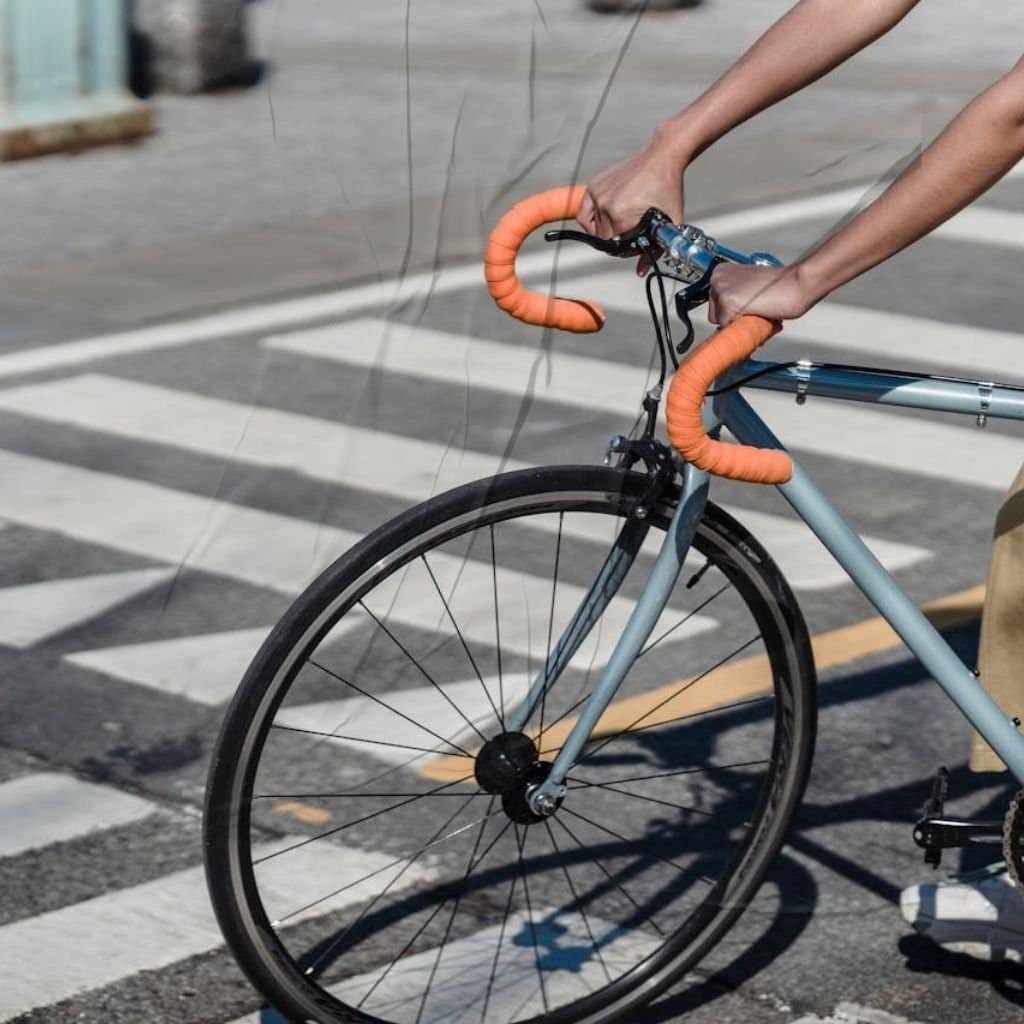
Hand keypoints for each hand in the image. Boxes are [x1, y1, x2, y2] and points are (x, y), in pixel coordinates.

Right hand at [577, 128, 687, 274]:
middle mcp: (606, 205)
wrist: (661, 157)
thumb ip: (654, 250)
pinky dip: (589, 222)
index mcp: (621, 216)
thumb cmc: (667, 186)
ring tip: (619, 227)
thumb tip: (641, 271)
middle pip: (605, 239)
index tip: (638, 242)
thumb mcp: (667, 223)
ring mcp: (598, 195)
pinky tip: (600, 222)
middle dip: (618, 240)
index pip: (618, 247)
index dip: (630, 249)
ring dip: (605, 232)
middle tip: (631, 233)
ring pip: (594, 230)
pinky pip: (584, 214)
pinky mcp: (594, 187)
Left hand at [708, 263, 817, 326]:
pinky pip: (729, 328)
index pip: (715, 304)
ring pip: (721, 323)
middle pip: (714, 315)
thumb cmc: (780, 285)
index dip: (732, 313)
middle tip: (755, 312)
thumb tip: (729, 317)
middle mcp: (718, 278)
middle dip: (733, 319)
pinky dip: (743, 328)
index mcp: (721, 272)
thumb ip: (737, 298)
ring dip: (738, 324)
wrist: (797, 284)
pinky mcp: (727, 304)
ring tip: (758, 313)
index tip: (746, 309)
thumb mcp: (750, 287)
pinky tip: (758, 317)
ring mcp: (721, 291)